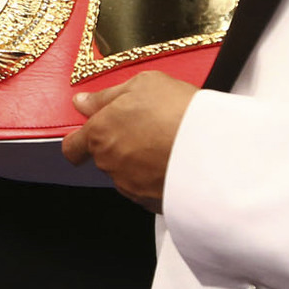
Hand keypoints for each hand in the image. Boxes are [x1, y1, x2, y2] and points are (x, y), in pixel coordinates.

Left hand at [60, 71, 197, 209]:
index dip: (78, 142)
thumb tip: (82, 103)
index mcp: (100, 133)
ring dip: (137, 163)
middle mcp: (110, 164)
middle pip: (104, 158)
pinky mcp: (153, 203)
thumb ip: (106, 96)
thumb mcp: (142, 84)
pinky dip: (156, 179)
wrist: (217, 147)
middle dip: (118, 145)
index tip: (88, 136)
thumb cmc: (177, 109)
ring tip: (166, 144)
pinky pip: (147, 190)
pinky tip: (175, 163)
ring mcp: (131, 187)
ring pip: (126, 174)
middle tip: (147, 128)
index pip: (72, 147)